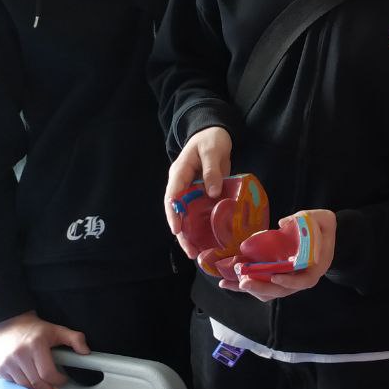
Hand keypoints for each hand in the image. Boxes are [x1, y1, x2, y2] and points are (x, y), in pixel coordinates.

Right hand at [0, 311, 89, 388]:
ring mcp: (7, 363)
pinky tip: (33, 387)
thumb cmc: (34, 329)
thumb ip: (75, 339)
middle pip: (36, 383)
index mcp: (35, 345)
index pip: (47, 373)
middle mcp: (20, 354)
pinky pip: (14, 385)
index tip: (63, 381)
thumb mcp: (58, 330)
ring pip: (25, 387)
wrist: (10, 324)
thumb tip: (86, 351)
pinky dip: (25, 388)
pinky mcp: (0, 369)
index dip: (58, 381)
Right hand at [164, 126, 232, 256]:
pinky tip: (209, 241)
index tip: (177, 230)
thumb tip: (212, 193)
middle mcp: (182, 185)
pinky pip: (201, 213)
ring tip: (197, 253)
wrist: (216, 134)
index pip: (172, 195)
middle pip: (177, 212)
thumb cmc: (211, 140)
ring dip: (191, 234)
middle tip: (190, 251)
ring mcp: (192, 191)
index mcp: (179, 173)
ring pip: (188, 216)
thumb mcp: (212, 151)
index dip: (173, 214)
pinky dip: (203, 227)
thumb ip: (212, 170)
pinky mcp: (203, 195)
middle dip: (182, 233)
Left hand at [232, 210, 335, 302]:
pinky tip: (231, 282)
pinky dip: (249, 285)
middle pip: (282, 291)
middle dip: (262, 288)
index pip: (304, 281)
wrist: (324, 235)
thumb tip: (282, 223)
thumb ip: (306, 219)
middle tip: (244, 282)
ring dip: (252, 289)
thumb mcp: (322, 218)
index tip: (275, 276)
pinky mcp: (280, 277)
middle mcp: (303, 278)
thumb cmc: (323, 227)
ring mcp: (290, 280)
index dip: (290, 281)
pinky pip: (264, 286)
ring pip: (271, 292)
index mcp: (316, 267)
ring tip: (231, 283)